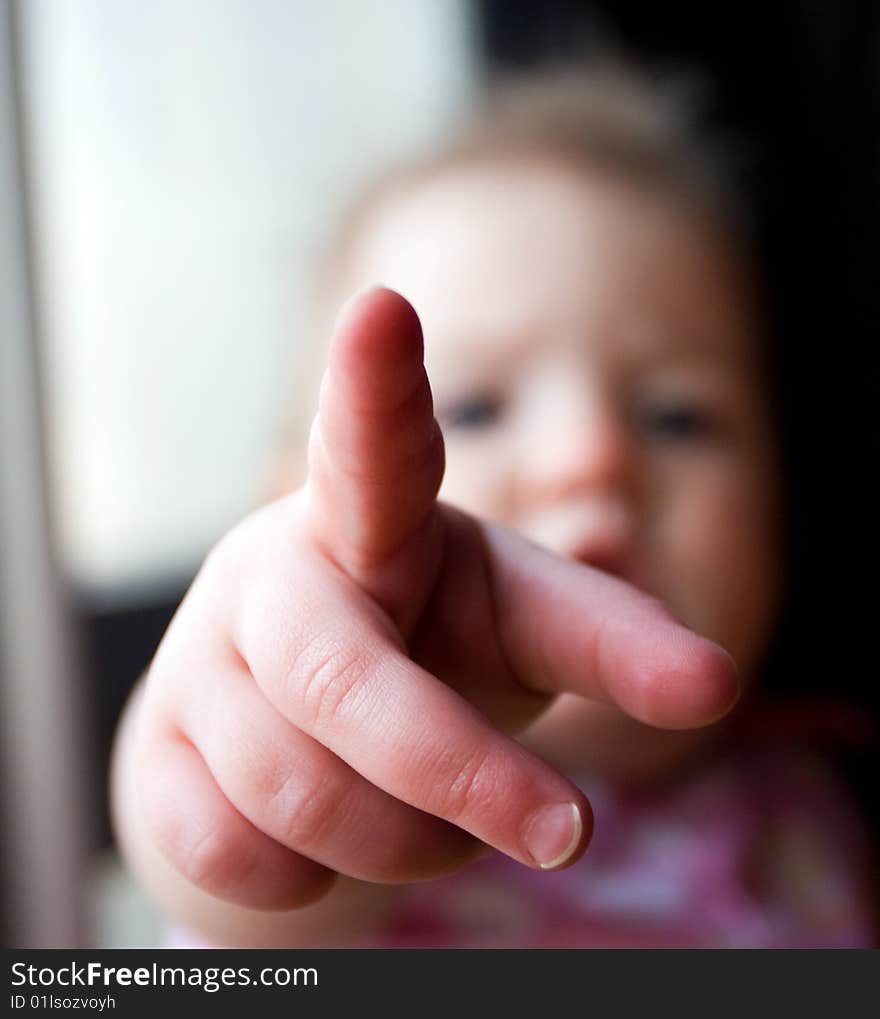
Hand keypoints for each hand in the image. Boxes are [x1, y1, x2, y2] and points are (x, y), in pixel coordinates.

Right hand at [134, 287, 738, 909]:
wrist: (296, 726)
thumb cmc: (430, 645)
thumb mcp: (524, 627)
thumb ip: (611, 639)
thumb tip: (715, 685)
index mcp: (371, 523)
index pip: (371, 451)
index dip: (375, 387)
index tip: (385, 310)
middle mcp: (271, 576)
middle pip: (345, 680)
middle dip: (460, 772)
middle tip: (569, 832)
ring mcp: (200, 664)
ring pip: (294, 790)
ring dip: (406, 839)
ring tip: (441, 826)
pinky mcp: (156, 755)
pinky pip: (229, 852)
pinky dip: (312, 879)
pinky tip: (329, 844)